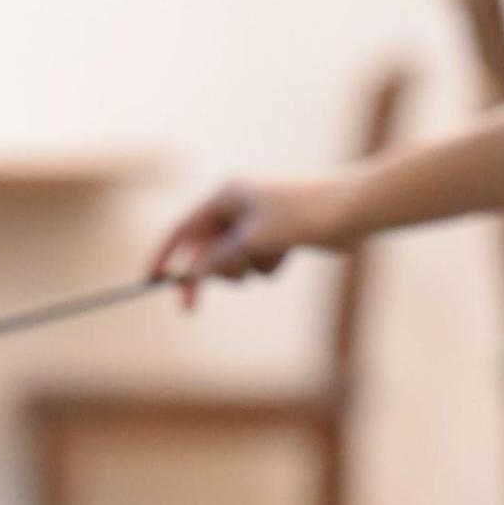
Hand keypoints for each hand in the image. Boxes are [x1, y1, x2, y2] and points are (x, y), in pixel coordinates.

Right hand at [146, 176, 353, 308]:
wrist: (355, 208)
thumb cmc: (303, 215)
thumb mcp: (252, 240)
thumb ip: (216, 259)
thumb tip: (189, 277)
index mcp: (226, 195)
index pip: (183, 229)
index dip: (163, 255)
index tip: (148, 281)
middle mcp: (237, 205)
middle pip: (204, 250)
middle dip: (208, 273)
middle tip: (189, 310)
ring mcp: (257, 222)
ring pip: (231, 261)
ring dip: (243, 270)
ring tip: (268, 258)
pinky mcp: (277, 236)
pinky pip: (257, 264)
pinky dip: (267, 265)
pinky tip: (290, 252)